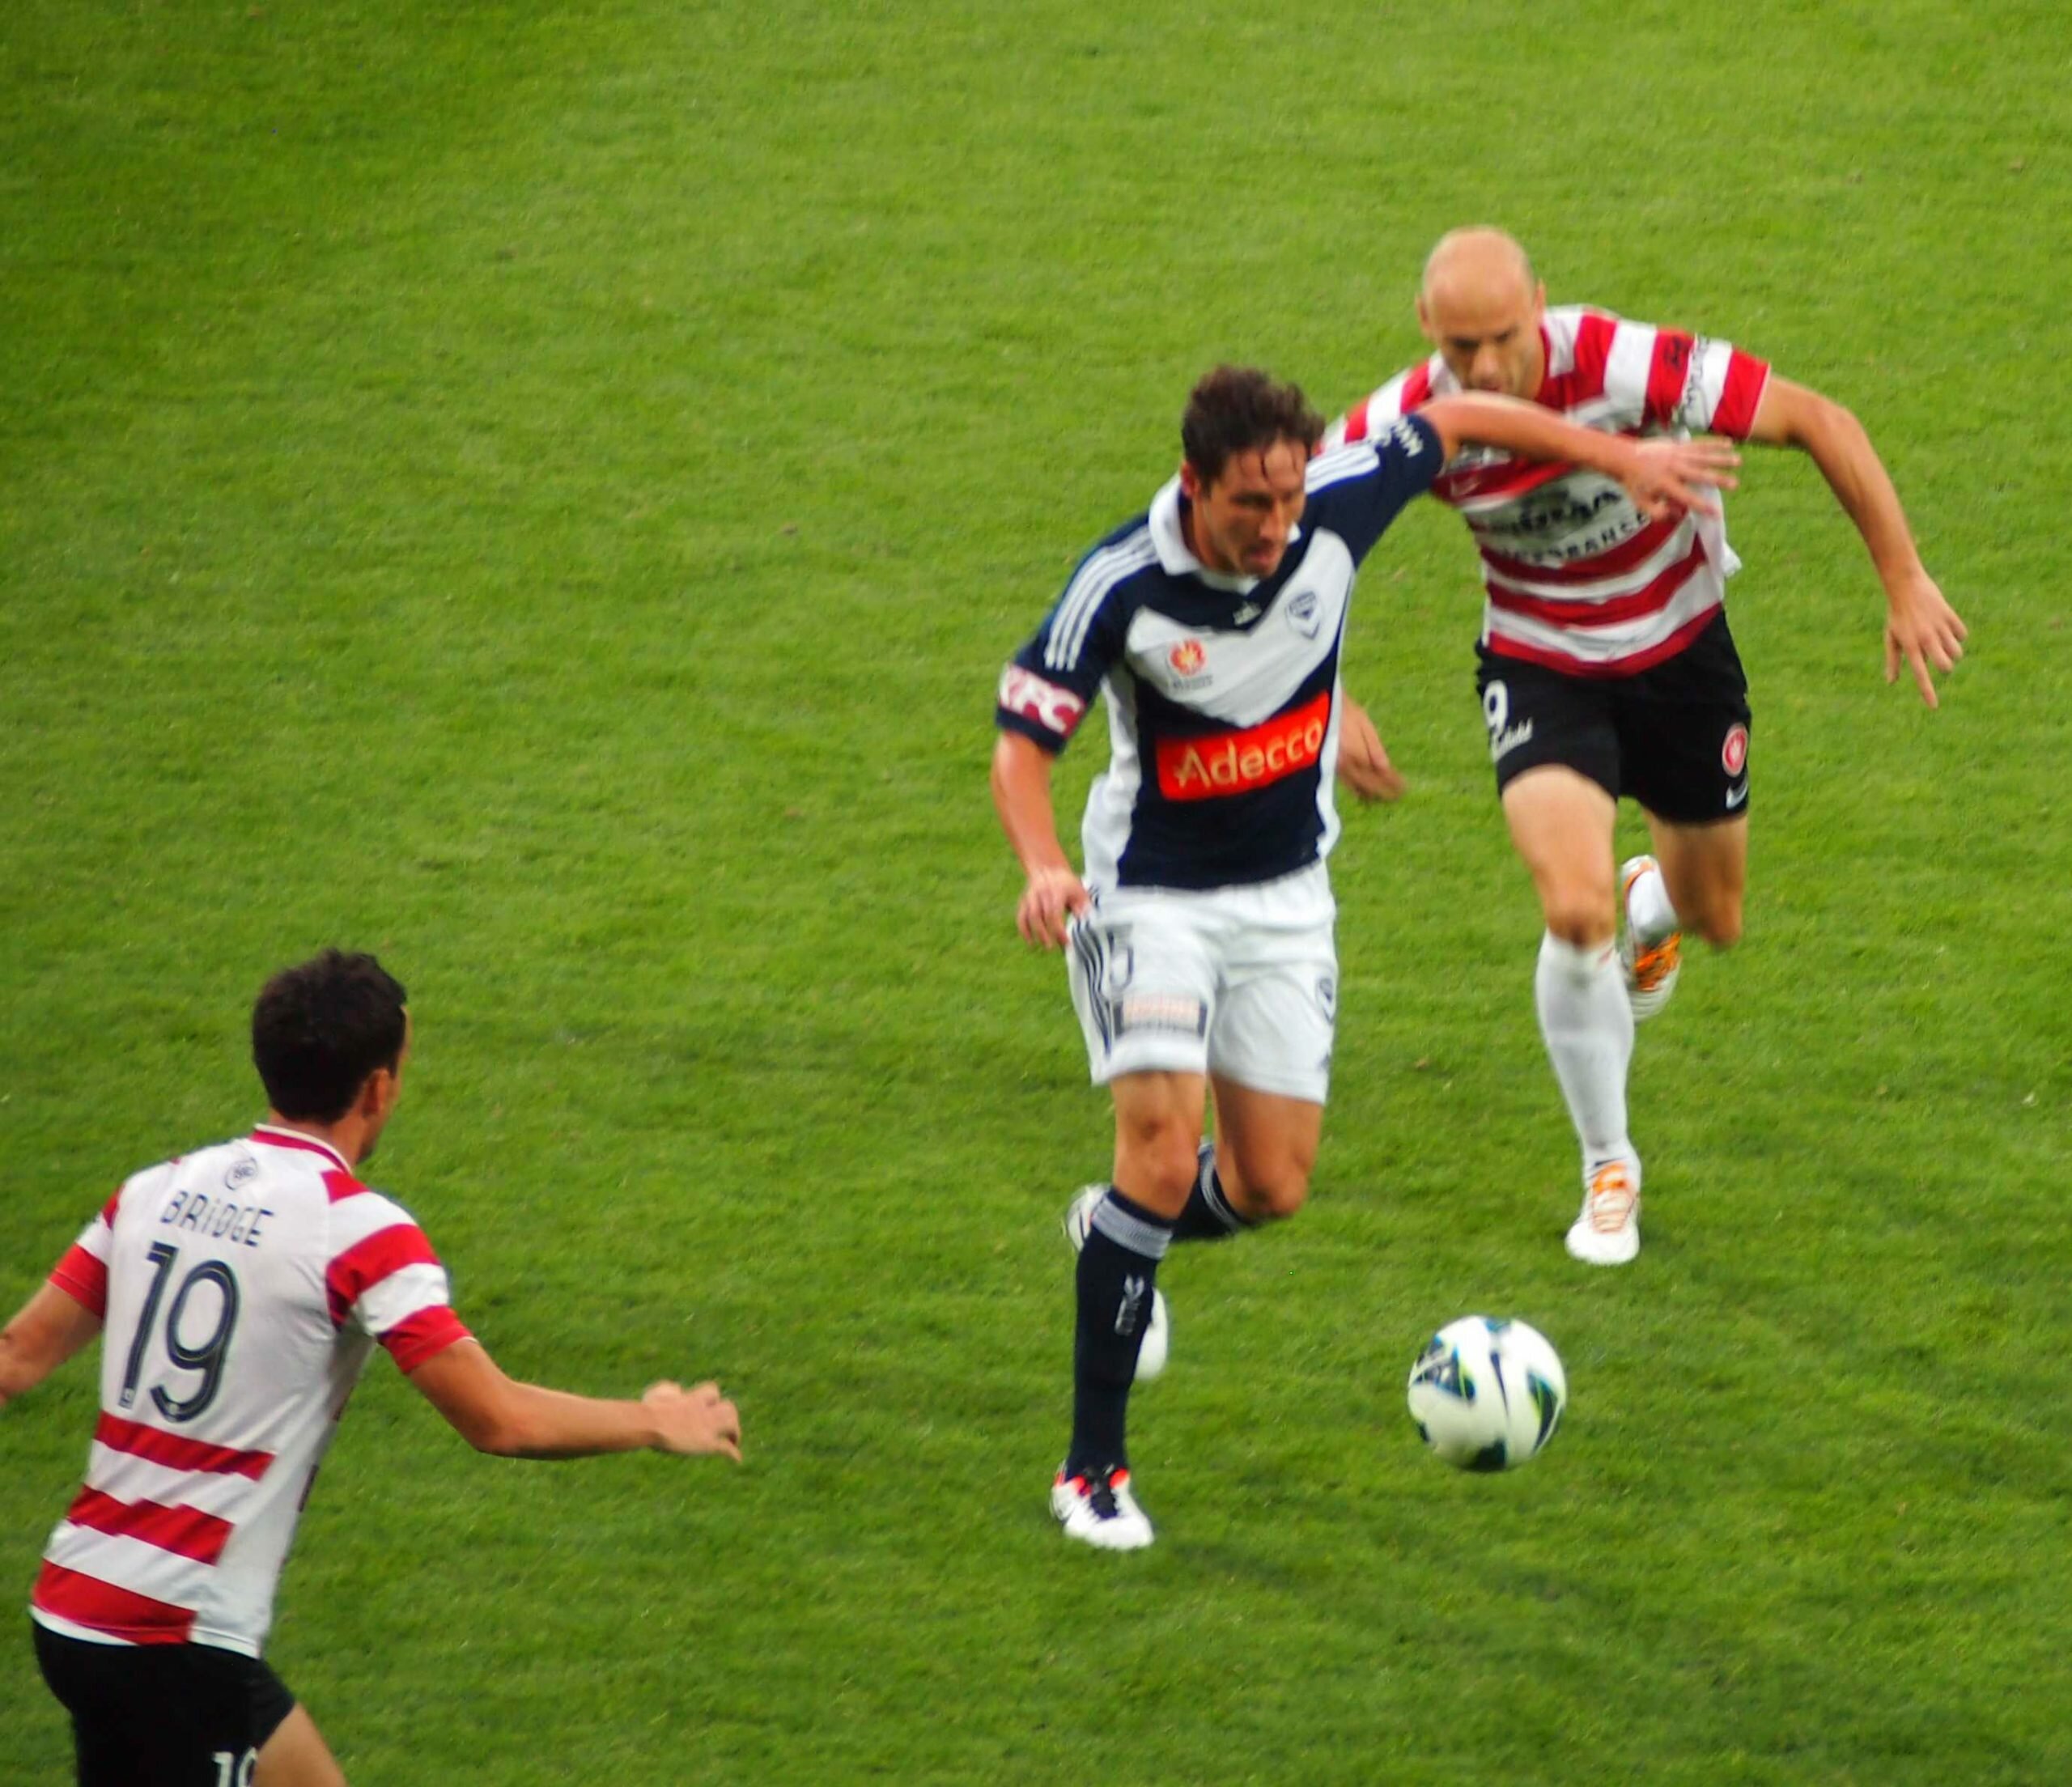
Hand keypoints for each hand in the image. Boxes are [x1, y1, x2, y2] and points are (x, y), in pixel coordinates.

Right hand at [644, 1380, 741, 1460]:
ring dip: (735, 1433)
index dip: (715, 1400)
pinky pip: (726, 1448)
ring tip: (733, 1442)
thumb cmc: (650, 1409)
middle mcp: (705, 1410)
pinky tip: (737, 1458)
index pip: (713, 1392)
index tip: (713, 1406)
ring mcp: (708, 1427)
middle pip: (729, 1408)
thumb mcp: (660, 1393)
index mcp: (694, 1398)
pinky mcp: (707, 1443)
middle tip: (728, 1427)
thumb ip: (670, 1390)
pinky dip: (733, 1453)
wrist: (651, 1423)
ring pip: (732, 1425)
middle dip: (731, 1416)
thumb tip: (677, 1389)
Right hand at [1017, 864, 1089, 949]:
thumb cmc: (1067, 884)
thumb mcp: (1079, 891)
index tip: (1066, 942)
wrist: (1048, 869)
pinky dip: (1024, 930)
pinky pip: (1021, 917)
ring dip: (1035, 933)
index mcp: (1056, 891)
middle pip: (1039, 916)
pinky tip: (1031, 941)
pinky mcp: (1023, 901)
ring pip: (1029, 917)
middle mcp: (1041, 893)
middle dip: (1045, 934)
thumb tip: (1086, 921)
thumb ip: (1082, 906)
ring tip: (1045, 946)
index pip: (1053, 913)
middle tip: (1053, 947)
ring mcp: (1030, 897)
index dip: (1058, 930)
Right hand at [1336, 699, 1403, 802]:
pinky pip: (1346, 783)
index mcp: (1358, 754)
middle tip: (1397, 797)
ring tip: (1381, 800)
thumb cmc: (1342, 709)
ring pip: (1356, 787)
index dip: (1392, 783)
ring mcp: (1335, 767)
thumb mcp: (1362, 722)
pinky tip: (1361, 793)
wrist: (1312, 704)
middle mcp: (1347, 765)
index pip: (1379, 775)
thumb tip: (1385, 768)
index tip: (1405, 789)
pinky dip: (1357, 790)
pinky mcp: (1327, 765)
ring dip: (1370, 794)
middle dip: (1383, 792)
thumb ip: (1374, 747)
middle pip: (1368, 784)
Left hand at [1619, 436, 1739, 519]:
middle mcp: (1674, 469)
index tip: (1717, 513)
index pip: (1687, 498)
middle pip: (1700, 475)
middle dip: (1718, 479)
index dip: (1702, 506)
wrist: (1625, 457)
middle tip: (1735, 484)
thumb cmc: (1635, 483)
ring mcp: (1678, 455)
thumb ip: (1658, 513)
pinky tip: (1728, 443)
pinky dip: (1714, 443)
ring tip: (1738, 461)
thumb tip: (1680, 515)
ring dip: (1721, 458)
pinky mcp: (1679, 445)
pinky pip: (1699, 444)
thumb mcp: (1641, 504)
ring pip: (1703, 457)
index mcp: (1665, 485)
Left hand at [1883, 567, 1966, 707]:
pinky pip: (1962, 634)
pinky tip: (1948, 629)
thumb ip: (1894, 660)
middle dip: (1946, 667)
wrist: (1906, 586)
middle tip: (1940, 660)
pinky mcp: (1950, 616)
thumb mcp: (1891, 637)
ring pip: (1957, 652)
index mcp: (1910, 646)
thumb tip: (1892, 682)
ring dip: (1953, 652)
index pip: (1920, 675)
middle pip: (1946, 665)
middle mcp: (1926, 639)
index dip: (1927, 692)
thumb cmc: (1897, 615)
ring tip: (1943, 642)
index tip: (1934, 707)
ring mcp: (1939, 627)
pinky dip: (1958, 636)